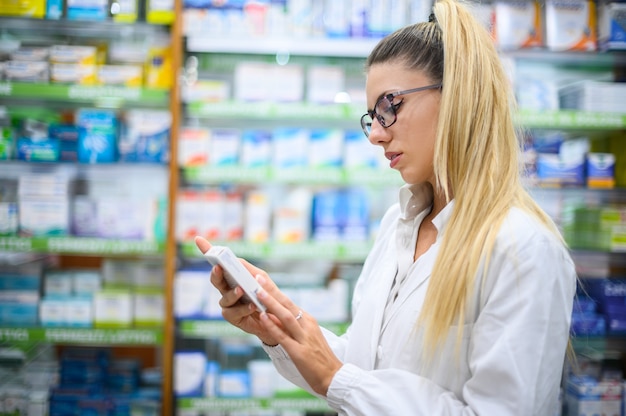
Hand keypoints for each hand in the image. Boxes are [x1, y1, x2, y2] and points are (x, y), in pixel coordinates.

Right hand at [194, 236, 278, 345]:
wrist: (276, 318)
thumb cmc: (268, 296)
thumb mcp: (264, 280)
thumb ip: (253, 272)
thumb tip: (239, 262)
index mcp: (233, 276)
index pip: (219, 262)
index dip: (208, 251)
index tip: (198, 239)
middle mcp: (227, 289)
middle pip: (216, 280)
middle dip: (216, 273)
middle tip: (218, 268)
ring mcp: (229, 304)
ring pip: (224, 298)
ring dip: (232, 293)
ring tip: (241, 290)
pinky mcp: (234, 318)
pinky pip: (233, 313)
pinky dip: (243, 308)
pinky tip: (252, 305)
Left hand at [255, 275, 342, 396]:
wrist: (333, 376)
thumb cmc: (318, 357)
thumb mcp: (306, 336)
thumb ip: (291, 326)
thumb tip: (272, 315)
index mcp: (308, 320)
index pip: (288, 302)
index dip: (274, 290)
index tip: (262, 279)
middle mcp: (307, 325)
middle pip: (286, 304)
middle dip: (271, 291)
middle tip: (257, 278)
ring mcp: (303, 338)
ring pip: (285, 316)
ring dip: (271, 303)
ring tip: (258, 292)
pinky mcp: (299, 352)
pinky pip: (283, 336)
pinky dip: (272, 326)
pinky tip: (263, 318)